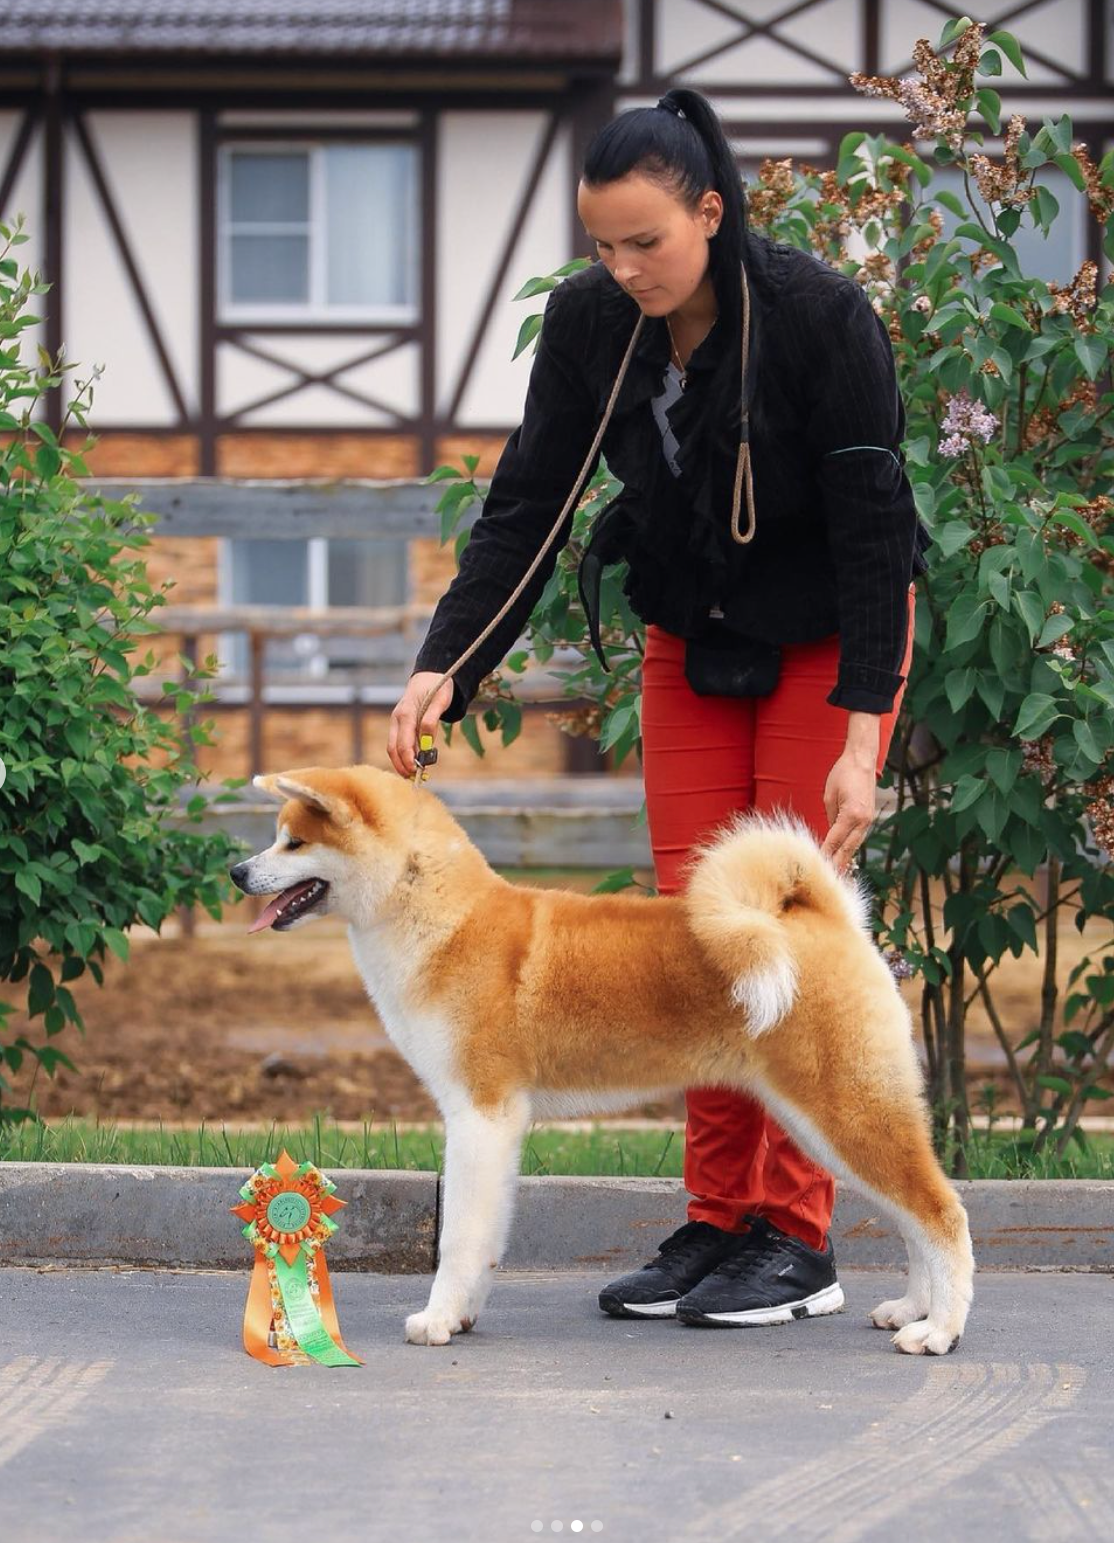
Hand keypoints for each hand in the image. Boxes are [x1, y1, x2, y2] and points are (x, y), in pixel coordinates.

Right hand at [388, 672, 454, 777]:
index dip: (408, 758)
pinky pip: (398, 743)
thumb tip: (426, 741)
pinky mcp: (400, 725)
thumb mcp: (441, 700)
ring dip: (401, 762)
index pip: (403, 742)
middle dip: (402, 765)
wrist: (429, 676)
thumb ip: (432, 719)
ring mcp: (397, 722)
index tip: (416, 771)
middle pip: (393, 748)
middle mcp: (398, 718)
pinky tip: (413, 764)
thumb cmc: (437, 686)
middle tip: (413, 778)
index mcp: (406, 713)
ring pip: (393, 747)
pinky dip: (403, 755)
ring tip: (413, 775)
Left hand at [819, 749, 876, 872]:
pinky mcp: (869, 818)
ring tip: (836, 875)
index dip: (825, 855)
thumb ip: (831, 818)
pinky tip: (844, 858)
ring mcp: (868, 820)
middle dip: (837, 865)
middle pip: (847, 849)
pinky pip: (858, 837)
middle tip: (827, 880)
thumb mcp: (829, 797)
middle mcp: (863, 820)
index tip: (816, 867)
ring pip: (854, 846)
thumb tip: (829, 836)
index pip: (834, 841)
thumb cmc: (842, 774)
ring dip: (845, 860)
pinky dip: (850, 848)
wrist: (862, 760)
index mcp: (851, 814)